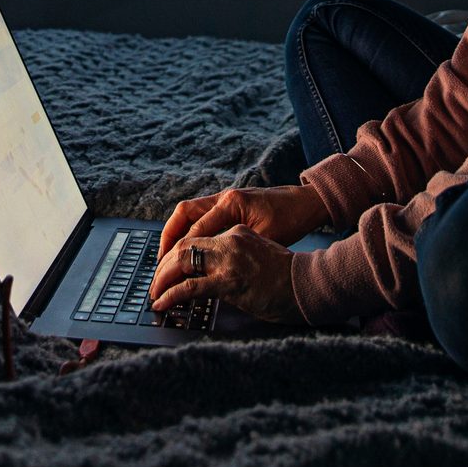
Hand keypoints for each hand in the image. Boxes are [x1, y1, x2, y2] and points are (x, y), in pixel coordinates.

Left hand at [147, 225, 302, 324]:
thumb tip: (210, 273)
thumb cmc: (286, 277)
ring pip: (182, 262)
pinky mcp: (229, 281)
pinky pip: (190, 287)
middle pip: (184, 246)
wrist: (307, 285)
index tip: (167, 268)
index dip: (176, 254)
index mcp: (237, 232)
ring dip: (162, 279)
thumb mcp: (258, 255)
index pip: (197, 238)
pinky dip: (171, 295)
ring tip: (155, 294)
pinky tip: (162, 303)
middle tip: (155, 282)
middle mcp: (230, 241)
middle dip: (163, 265)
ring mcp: (229, 260)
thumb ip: (234, 257)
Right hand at [157, 184, 328, 259]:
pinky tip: (187, 248)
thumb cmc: (291, 219)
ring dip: (176, 233)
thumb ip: (238, 248)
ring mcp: (225, 199)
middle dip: (168, 237)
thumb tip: (213, 267)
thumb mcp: (266, 238)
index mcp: (232, 203)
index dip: (182, 251)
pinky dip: (189, 230)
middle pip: (184, 213)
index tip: (170, 269)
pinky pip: (200, 215)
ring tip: (166, 256)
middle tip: (160, 262)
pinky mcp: (229, 205)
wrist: (307, 203)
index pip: (197, 229)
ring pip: (189, 212)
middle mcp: (224, 197)